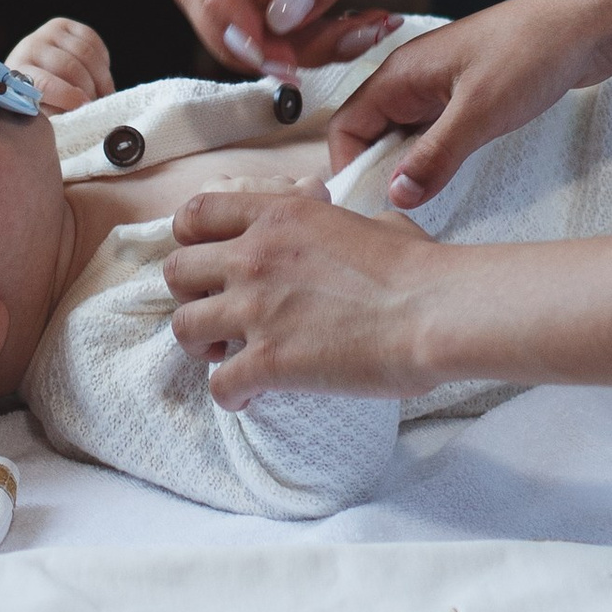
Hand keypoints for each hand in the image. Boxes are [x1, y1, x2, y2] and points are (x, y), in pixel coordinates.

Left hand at [6, 17, 112, 112]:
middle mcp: (29, 47)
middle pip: (68, 65)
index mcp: (17, 73)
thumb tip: (79, 115)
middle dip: (88, 87)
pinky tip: (99, 75)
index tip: (85, 106)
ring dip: (100, 76)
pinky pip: (92, 39)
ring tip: (103, 93)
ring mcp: (46, 32)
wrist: (33, 73)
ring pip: (85, 52)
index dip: (67, 95)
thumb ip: (56, 117)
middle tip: (97, 105)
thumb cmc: (37, 101)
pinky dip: (101, 59)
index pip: (44, 82)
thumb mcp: (41, 115)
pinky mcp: (63, 24)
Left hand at [165, 185, 449, 404]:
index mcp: (279, 216)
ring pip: (183, 328)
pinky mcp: (268, 361)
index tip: (209, 261)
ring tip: (227, 357)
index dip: (191, 240)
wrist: (435, 312)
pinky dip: (229, 395)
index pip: (196, 214)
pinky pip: (218, 385)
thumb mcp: (377, 224)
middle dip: (191, 296)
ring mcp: (256, 309)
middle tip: (219, 312)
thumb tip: (363, 229)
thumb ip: (347, 225)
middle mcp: (255, 256)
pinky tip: (250, 398)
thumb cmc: (419, 269)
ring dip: (201, 346)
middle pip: (176, 272)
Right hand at [323, 0, 611, 204]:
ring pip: (405, 134)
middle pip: (371, 132)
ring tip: (429, 199)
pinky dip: (437, 156)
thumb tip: (396, 195)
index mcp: (401, 72)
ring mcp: (440, 84)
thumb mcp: (481, 111)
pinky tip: (454, 176)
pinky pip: (435, 131)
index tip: (370, 206)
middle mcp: (412, 76)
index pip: (346, 125)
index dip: (349, 168)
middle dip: (379, 171)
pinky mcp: (468, 93)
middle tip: (403, 211)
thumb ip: (435, 156)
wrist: (588, 23)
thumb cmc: (533, 52)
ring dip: (412, 165)